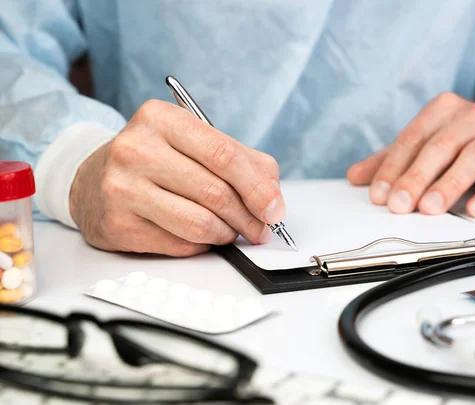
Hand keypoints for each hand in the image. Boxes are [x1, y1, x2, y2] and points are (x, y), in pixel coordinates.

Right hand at [69, 100, 283, 255]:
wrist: (93, 180)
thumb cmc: (155, 160)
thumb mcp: (196, 144)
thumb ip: (244, 162)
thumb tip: (273, 198)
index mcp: (161, 119)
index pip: (225, 155)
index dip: (258, 188)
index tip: (275, 209)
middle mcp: (136, 149)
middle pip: (216, 192)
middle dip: (249, 217)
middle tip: (260, 228)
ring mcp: (122, 188)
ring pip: (200, 224)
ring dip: (226, 234)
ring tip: (231, 231)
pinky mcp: (117, 224)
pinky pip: (180, 244)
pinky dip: (202, 245)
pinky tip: (200, 235)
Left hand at [347, 93, 474, 216]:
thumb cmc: (465, 142)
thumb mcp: (427, 145)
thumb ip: (392, 160)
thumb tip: (354, 177)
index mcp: (442, 110)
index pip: (411, 140)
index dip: (392, 169)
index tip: (378, 196)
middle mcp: (472, 116)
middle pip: (438, 148)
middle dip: (415, 179)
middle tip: (399, 205)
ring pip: (472, 158)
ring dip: (449, 185)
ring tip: (430, 208)